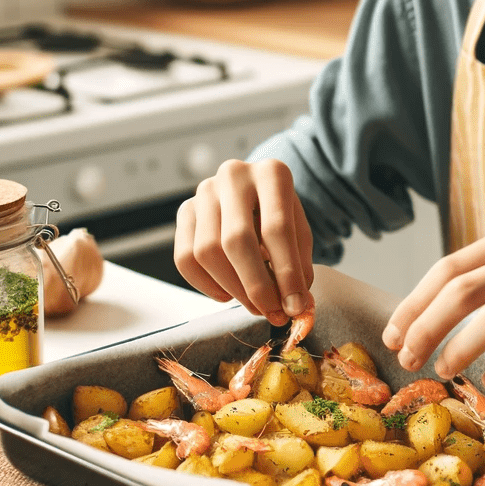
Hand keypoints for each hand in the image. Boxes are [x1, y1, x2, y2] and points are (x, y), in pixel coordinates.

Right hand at [174, 158, 313, 324]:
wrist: (257, 192)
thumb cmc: (281, 215)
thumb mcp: (300, 232)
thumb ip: (300, 266)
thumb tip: (296, 306)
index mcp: (272, 173)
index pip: (277, 229)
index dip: (286, 273)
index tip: (294, 306)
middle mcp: (234, 175)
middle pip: (236, 240)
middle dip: (256, 285)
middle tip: (271, 312)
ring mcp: (205, 191)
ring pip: (207, 252)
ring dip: (233, 289)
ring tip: (254, 304)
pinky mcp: (185, 210)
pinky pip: (185, 258)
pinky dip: (205, 285)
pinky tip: (227, 293)